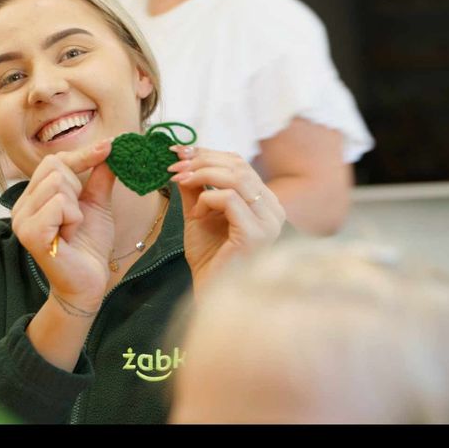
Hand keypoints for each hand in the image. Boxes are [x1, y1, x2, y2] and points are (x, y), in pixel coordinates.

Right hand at [11, 139, 115, 309]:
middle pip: (55, 167)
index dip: (83, 156)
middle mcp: (21, 206)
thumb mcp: (97, 203)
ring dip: (76, 208)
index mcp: (33, 197)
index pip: (54, 161)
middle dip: (78, 189)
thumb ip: (99, 176)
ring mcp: (21, 220)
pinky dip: (73, 219)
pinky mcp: (29, 233)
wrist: (89, 283)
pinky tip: (69, 237)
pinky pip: (59, 204)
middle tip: (77, 217)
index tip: (110, 147)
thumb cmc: (90, 246)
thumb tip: (110, 147)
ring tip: (72, 229)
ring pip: (58, 184)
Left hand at [168, 146, 285, 295]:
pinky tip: (195, 214)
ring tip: (179, 181)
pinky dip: (206, 199)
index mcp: (264, 202)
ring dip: (201, 174)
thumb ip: (195, 189)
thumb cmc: (209, 259)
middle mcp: (273, 209)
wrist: (211, 295)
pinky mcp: (257, 234)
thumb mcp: (199, 215)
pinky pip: (230, 199)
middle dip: (202, 159)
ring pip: (236, 176)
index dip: (208, 153)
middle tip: (174, 164)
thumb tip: (183, 161)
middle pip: (239, 164)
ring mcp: (269, 222)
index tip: (179, 152)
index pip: (240, 164)